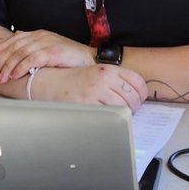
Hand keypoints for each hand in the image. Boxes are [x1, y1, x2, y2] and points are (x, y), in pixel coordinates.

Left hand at [0, 29, 93, 83]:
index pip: (12, 41)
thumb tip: (16, 46)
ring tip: (0, 78)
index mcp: (37, 34)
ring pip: (20, 54)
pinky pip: (32, 59)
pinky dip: (21, 67)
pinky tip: (14, 75)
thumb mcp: (48, 49)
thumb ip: (33, 48)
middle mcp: (39, 36)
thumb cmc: (69, 57)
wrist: (90, 58)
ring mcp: (46, 43)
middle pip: (13, 48)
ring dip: (7, 67)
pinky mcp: (53, 51)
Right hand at [30, 64, 147, 111]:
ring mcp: (96, 91)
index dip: (141, 95)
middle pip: (133, 98)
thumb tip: (133, 96)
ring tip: (115, 116)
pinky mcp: (87, 103)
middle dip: (133, 108)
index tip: (137, 100)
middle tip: (126, 111)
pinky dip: (110, 120)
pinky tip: (104, 118)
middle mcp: (103, 78)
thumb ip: (114, 80)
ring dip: (123, 116)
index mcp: (107, 69)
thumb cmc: (70, 79)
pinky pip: (108, 116)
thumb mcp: (95, 73)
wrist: (47, 81)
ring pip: (124, 108)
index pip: (138, 83)